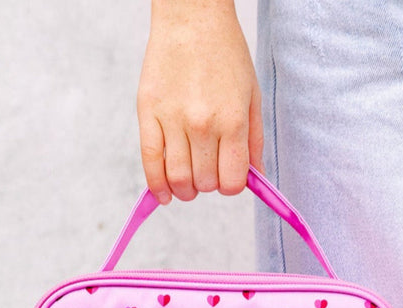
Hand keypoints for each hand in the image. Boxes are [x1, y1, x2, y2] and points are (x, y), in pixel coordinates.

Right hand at [137, 0, 264, 203]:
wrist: (191, 17)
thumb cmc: (226, 55)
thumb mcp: (252, 96)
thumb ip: (254, 141)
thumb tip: (255, 179)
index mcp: (233, 121)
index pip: (231, 182)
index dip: (231, 186)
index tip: (228, 177)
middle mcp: (203, 123)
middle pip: (204, 183)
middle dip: (208, 184)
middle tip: (208, 170)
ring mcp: (173, 119)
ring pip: (178, 178)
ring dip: (185, 189)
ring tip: (189, 183)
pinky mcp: (147, 111)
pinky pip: (150, 161)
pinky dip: (157, 186)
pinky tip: (165, 195)